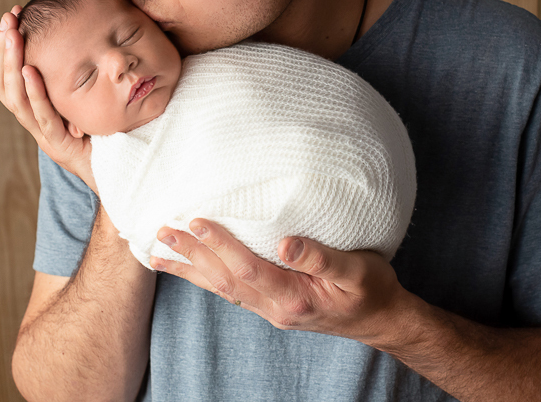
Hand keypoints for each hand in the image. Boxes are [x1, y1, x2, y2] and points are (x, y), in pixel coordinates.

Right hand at [0, 6, 95, 191]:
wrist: (118, 175)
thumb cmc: (105, 133)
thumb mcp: (86, 96)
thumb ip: (79, 73)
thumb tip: (80, 31)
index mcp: (36, 110)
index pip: (7, 78)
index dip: (3, 49)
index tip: (10, 18)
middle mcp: (34, 122)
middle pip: (5, 85)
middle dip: (3, 50)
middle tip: (7, 20)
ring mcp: (44, 135)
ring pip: (16, 100)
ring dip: (13, 65)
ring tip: (13, 36)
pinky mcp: (59, 145)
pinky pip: (42, 117)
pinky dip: (34, 93)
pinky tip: (30, 70)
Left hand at [150, 219, 406, 343]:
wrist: (381, 320)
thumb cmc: (373, 290)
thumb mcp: (358, 269)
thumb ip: (322, 256)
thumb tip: (284, 242)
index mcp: (294, 296)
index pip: (246, 268)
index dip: (220, 244)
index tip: (196, 221)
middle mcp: (275, 307)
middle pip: (224, 280)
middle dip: (191, 255)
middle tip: (162, 231)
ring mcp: (271, 310)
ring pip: (222, 289)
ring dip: (190, 269)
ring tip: (159, 252)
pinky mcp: (271, 306)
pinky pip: (231, 291)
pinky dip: (206, 278)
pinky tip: (192, 268)